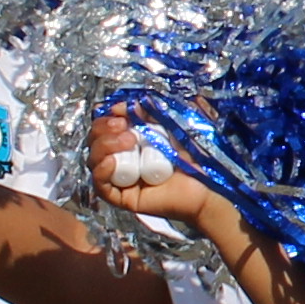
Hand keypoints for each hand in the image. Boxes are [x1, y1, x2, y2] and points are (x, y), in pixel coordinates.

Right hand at [87, 110, 250, 264]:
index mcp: (132, 142)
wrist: (210, 186)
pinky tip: (111, 162)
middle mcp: (124, 160)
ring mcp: (123, 180)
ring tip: (128, 141)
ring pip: (94, 161)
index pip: (105, 128)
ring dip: (104, 147)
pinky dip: (101, 171)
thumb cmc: (197, 155)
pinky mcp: (124, 198)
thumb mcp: (174, 124)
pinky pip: (101, 187)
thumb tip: (125, 105)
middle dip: (103, 129)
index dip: (106, 118)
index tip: (120, 110)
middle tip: (123, 125)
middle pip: (95, 142)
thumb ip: (155, 109)